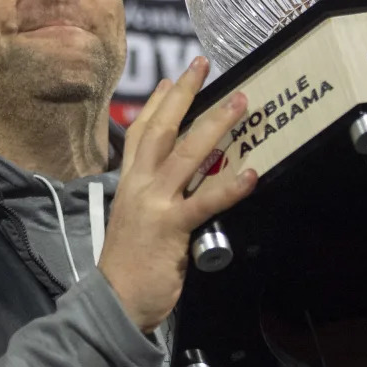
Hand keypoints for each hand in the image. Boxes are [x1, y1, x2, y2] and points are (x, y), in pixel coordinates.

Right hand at [99, 56, 255, 330]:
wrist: (114, 302)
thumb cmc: (128, 266)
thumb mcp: (134, 219)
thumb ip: (150, 196)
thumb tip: (174, 181)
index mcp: (128, 182)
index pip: (141, 132)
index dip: (156, 103)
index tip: (171, 79)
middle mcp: (139, 185)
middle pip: (162, 129)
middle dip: (184, 94)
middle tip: (203, 64)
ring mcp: (154, 204)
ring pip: (187, 154)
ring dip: (215, 125)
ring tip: (240, 102)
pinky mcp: (172, 228)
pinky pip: (205, 201)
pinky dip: (230, 186)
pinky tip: (251, 174)